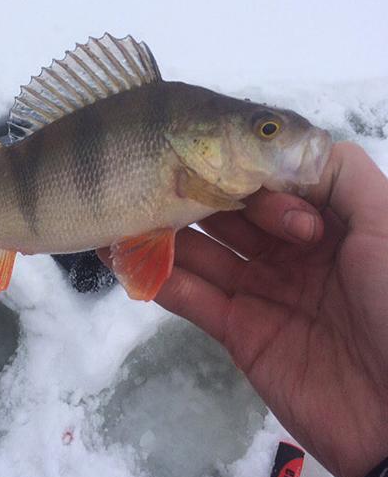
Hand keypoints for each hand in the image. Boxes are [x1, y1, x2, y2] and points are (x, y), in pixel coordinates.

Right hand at [104, 143, 387, 476]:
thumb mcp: (386, 226)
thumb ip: (341, 175)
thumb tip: (289, 143)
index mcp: (324, 221)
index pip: (269, 183)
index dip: (245, 174)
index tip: (222, 173)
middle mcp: (289, 250)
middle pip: (229, 212)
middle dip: (191, 192)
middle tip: (145, 175)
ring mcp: (261, 291)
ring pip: (203, 250)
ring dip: (163, 230)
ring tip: (117, 207)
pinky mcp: (239, 332)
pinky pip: (193, 297)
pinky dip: (159, 276)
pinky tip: (122, 256)